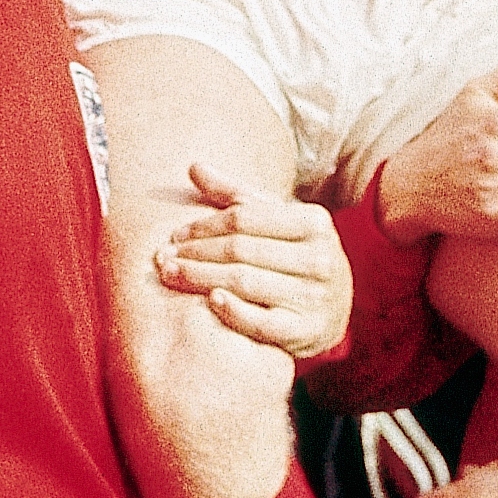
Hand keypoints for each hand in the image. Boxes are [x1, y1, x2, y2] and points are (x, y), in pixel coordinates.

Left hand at [155, 162, 351, 359]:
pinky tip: (210, 300)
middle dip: (196, 253)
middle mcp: (320, 258)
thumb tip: (193, 166)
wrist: (335, 310)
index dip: (205, 225)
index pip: (245, 218)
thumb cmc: (296, 255)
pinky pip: (262, 322)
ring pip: (245, 282)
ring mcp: (314, 297)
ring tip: (170, 275)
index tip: (176, 235)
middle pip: (241, 250)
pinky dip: (234, 311)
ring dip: (200, 278)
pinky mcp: (306, 331)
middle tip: (163, 257)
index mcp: (313, 222)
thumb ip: (236, 196)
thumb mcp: (277, 221)